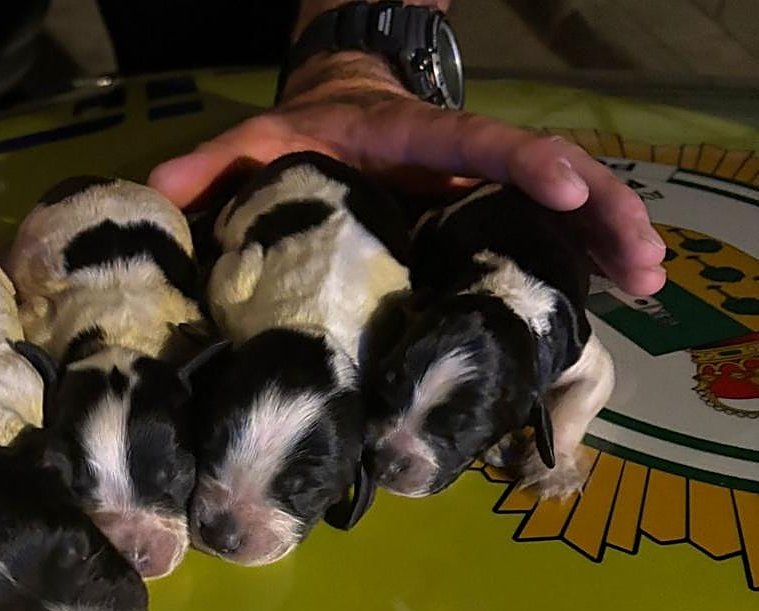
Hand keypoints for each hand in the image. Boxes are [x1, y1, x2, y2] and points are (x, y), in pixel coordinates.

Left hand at [149, 54, 665, 295]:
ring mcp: (483, 189)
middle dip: (601, 211)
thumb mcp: (256, 142)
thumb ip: (211, 166)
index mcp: (417, 140)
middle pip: (547, 174)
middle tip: (647, 264)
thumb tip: (157, 199)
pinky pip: (545, 231)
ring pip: (561, 206)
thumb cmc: (301, 132)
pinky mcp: (487, 215)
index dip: (523, 162)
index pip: (480, 142)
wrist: (337, 110)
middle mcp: (464, 164)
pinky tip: (622, 299)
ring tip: (653, 286)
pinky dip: (584, 256)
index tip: (567, 187)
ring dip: (609, 239)